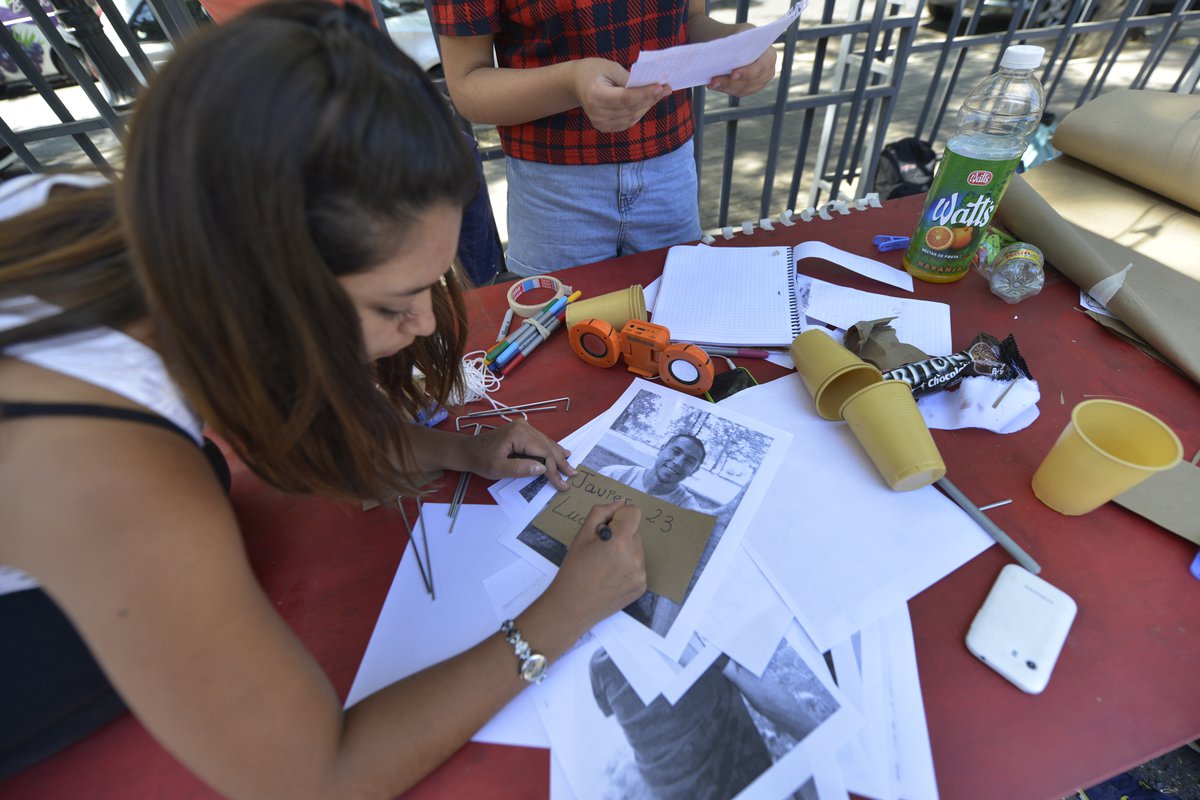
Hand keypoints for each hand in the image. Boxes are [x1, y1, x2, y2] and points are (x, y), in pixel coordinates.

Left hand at [467, 420, 573, 489]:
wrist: (468, 450)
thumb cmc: (481, 460)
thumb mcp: (499, 469)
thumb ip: (521, 469)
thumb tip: (543, 468)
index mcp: (519, 434)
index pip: (543, 454)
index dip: (554, 470)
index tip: (562, 484)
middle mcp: (524, 427)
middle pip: (547, 446)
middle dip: (560, 463)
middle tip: (572, 475)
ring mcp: (523, 426)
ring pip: (546, 443)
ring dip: (558, 456)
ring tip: (570, 466)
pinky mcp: (522, 430)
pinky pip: (540, 440)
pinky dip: (550, 449)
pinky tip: (561, 452)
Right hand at [543, 503, 645, 627]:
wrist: (572, 606)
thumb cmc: (573, 569)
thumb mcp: (581, 535)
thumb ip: (601, 512)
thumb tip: (620, 504)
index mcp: (620, 541)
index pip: (634, 512)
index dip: (619, 516)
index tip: (606, 527)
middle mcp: (635, 557)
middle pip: (635, 532)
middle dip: (621, 534)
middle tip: (601, 549)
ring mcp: (641, 574)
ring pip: (637, 549)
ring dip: (625, 551)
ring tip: (605, 565)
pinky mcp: (642, 587)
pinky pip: (638, 567)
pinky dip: (627, 567)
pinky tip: (611, 577)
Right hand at [573, 58, 669, 132]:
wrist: (576, 84)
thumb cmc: (594, 71)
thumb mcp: (610, 67)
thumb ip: (629, 78)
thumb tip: (651, 86)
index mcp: (595, 95)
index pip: (625, 98)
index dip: (644, 94)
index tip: (661, 87)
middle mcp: (597, 113)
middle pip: (631, 109)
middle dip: (650, 99)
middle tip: (666, 88)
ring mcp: (600, 123)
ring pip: (632, 117)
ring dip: (647, 106)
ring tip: (659, 94)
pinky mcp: (605, 128)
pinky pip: (628, 122)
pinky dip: (640, 112)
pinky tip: (647, 102)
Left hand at [707, 43, 776, 96]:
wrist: (740, 43)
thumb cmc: (742, 36)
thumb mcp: (742, 33)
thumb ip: (740, 42)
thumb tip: (730, 54)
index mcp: (770, 56)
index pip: (760, 67)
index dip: (747, 72)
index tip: (733, 74)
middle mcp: (768, 72)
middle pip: (750, 81)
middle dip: (730, 82)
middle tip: (714, 81)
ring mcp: (760, 83)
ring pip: (742, 89)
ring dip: (724, 87)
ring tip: (710, 83)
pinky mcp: (750, 89)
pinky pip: (737, 92)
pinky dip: (724, 89)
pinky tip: (713, 85)